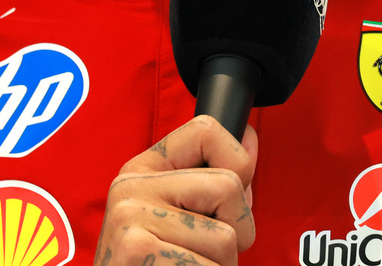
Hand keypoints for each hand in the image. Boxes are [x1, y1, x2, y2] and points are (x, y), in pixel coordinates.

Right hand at [95, 115, 257, 265]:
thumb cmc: (158, 265)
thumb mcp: (177, 216)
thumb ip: (212, 182)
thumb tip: (250, 140)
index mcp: (142, 169)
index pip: (205, 130)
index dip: (238, 161)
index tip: (228, 196)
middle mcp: (130, 185)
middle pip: (229, 185)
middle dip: (237, 230)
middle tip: (206, 253)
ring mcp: (130, 217)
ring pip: (227, 237)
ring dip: (221, 265)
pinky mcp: (138, 249)